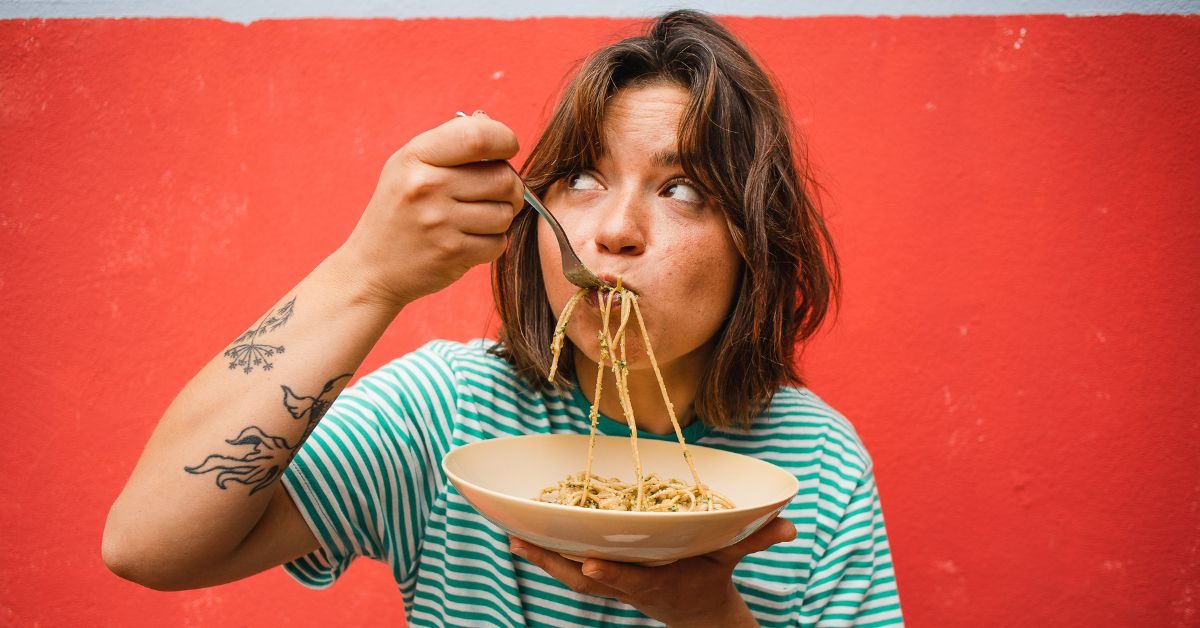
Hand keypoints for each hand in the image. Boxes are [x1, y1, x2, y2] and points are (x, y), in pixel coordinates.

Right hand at [337, 111, 524, 309]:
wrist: (370, 268)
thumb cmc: (399, 210)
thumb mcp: (409, 166)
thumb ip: (450, 143)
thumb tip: (489, 121)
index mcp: (416, 156)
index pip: (478, 136)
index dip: (505, 140)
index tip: (507, 150)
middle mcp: (426, 186)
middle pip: (502, 178)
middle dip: (511, 186)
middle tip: (499, 193)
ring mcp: (439, 222)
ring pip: (505, 213)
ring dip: (502, 216)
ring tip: (481, 217)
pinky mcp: (451, 253)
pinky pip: (498, 243)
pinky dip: (492, 243)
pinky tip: (471, 239)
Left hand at [509, 516, 796, 626]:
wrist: (697, 611)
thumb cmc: (711, 575)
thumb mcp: (732, 557)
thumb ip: (756, 539)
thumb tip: (790, 526)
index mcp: (658, 581)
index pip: (632, 580)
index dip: (611, 575)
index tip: (590, 566)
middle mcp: (630, 585)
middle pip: (587, 581)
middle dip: (555, 564)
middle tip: (523, 543)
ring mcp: (614, 585)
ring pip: (571, 577)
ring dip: (542, 559)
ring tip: (512, 538)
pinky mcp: (604, 579)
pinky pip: (569, 570)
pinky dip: (547, 556)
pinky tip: (522, 537)